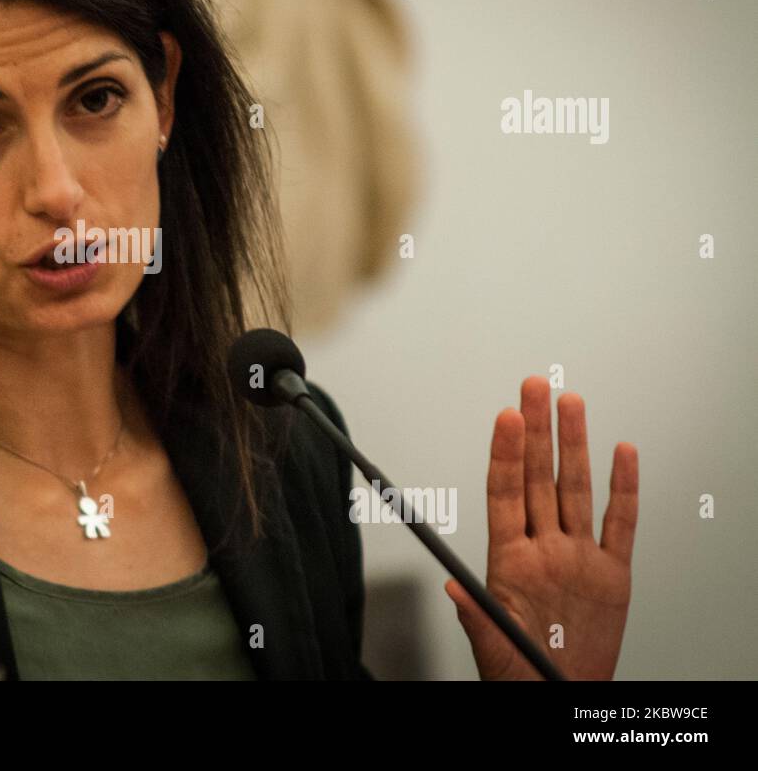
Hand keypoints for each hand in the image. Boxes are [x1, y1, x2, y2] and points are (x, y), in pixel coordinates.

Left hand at [446, 376, 637, 679]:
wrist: (561, 694)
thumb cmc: (521, 672)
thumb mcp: (495, 650)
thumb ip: (478, 617)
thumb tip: (452, 590)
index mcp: (511, 563)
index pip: (505, 494)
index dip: (504, 454)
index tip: (504, 416)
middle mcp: (545, 550)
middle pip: (538, 478)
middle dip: (536, 430)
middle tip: (533, 385)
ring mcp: (578, 558)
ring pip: (577, 489)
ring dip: (574, 445)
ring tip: (570, 402)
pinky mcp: (613, 574)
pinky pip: (621, 524)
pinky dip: (625, 488)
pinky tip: (622, 452)